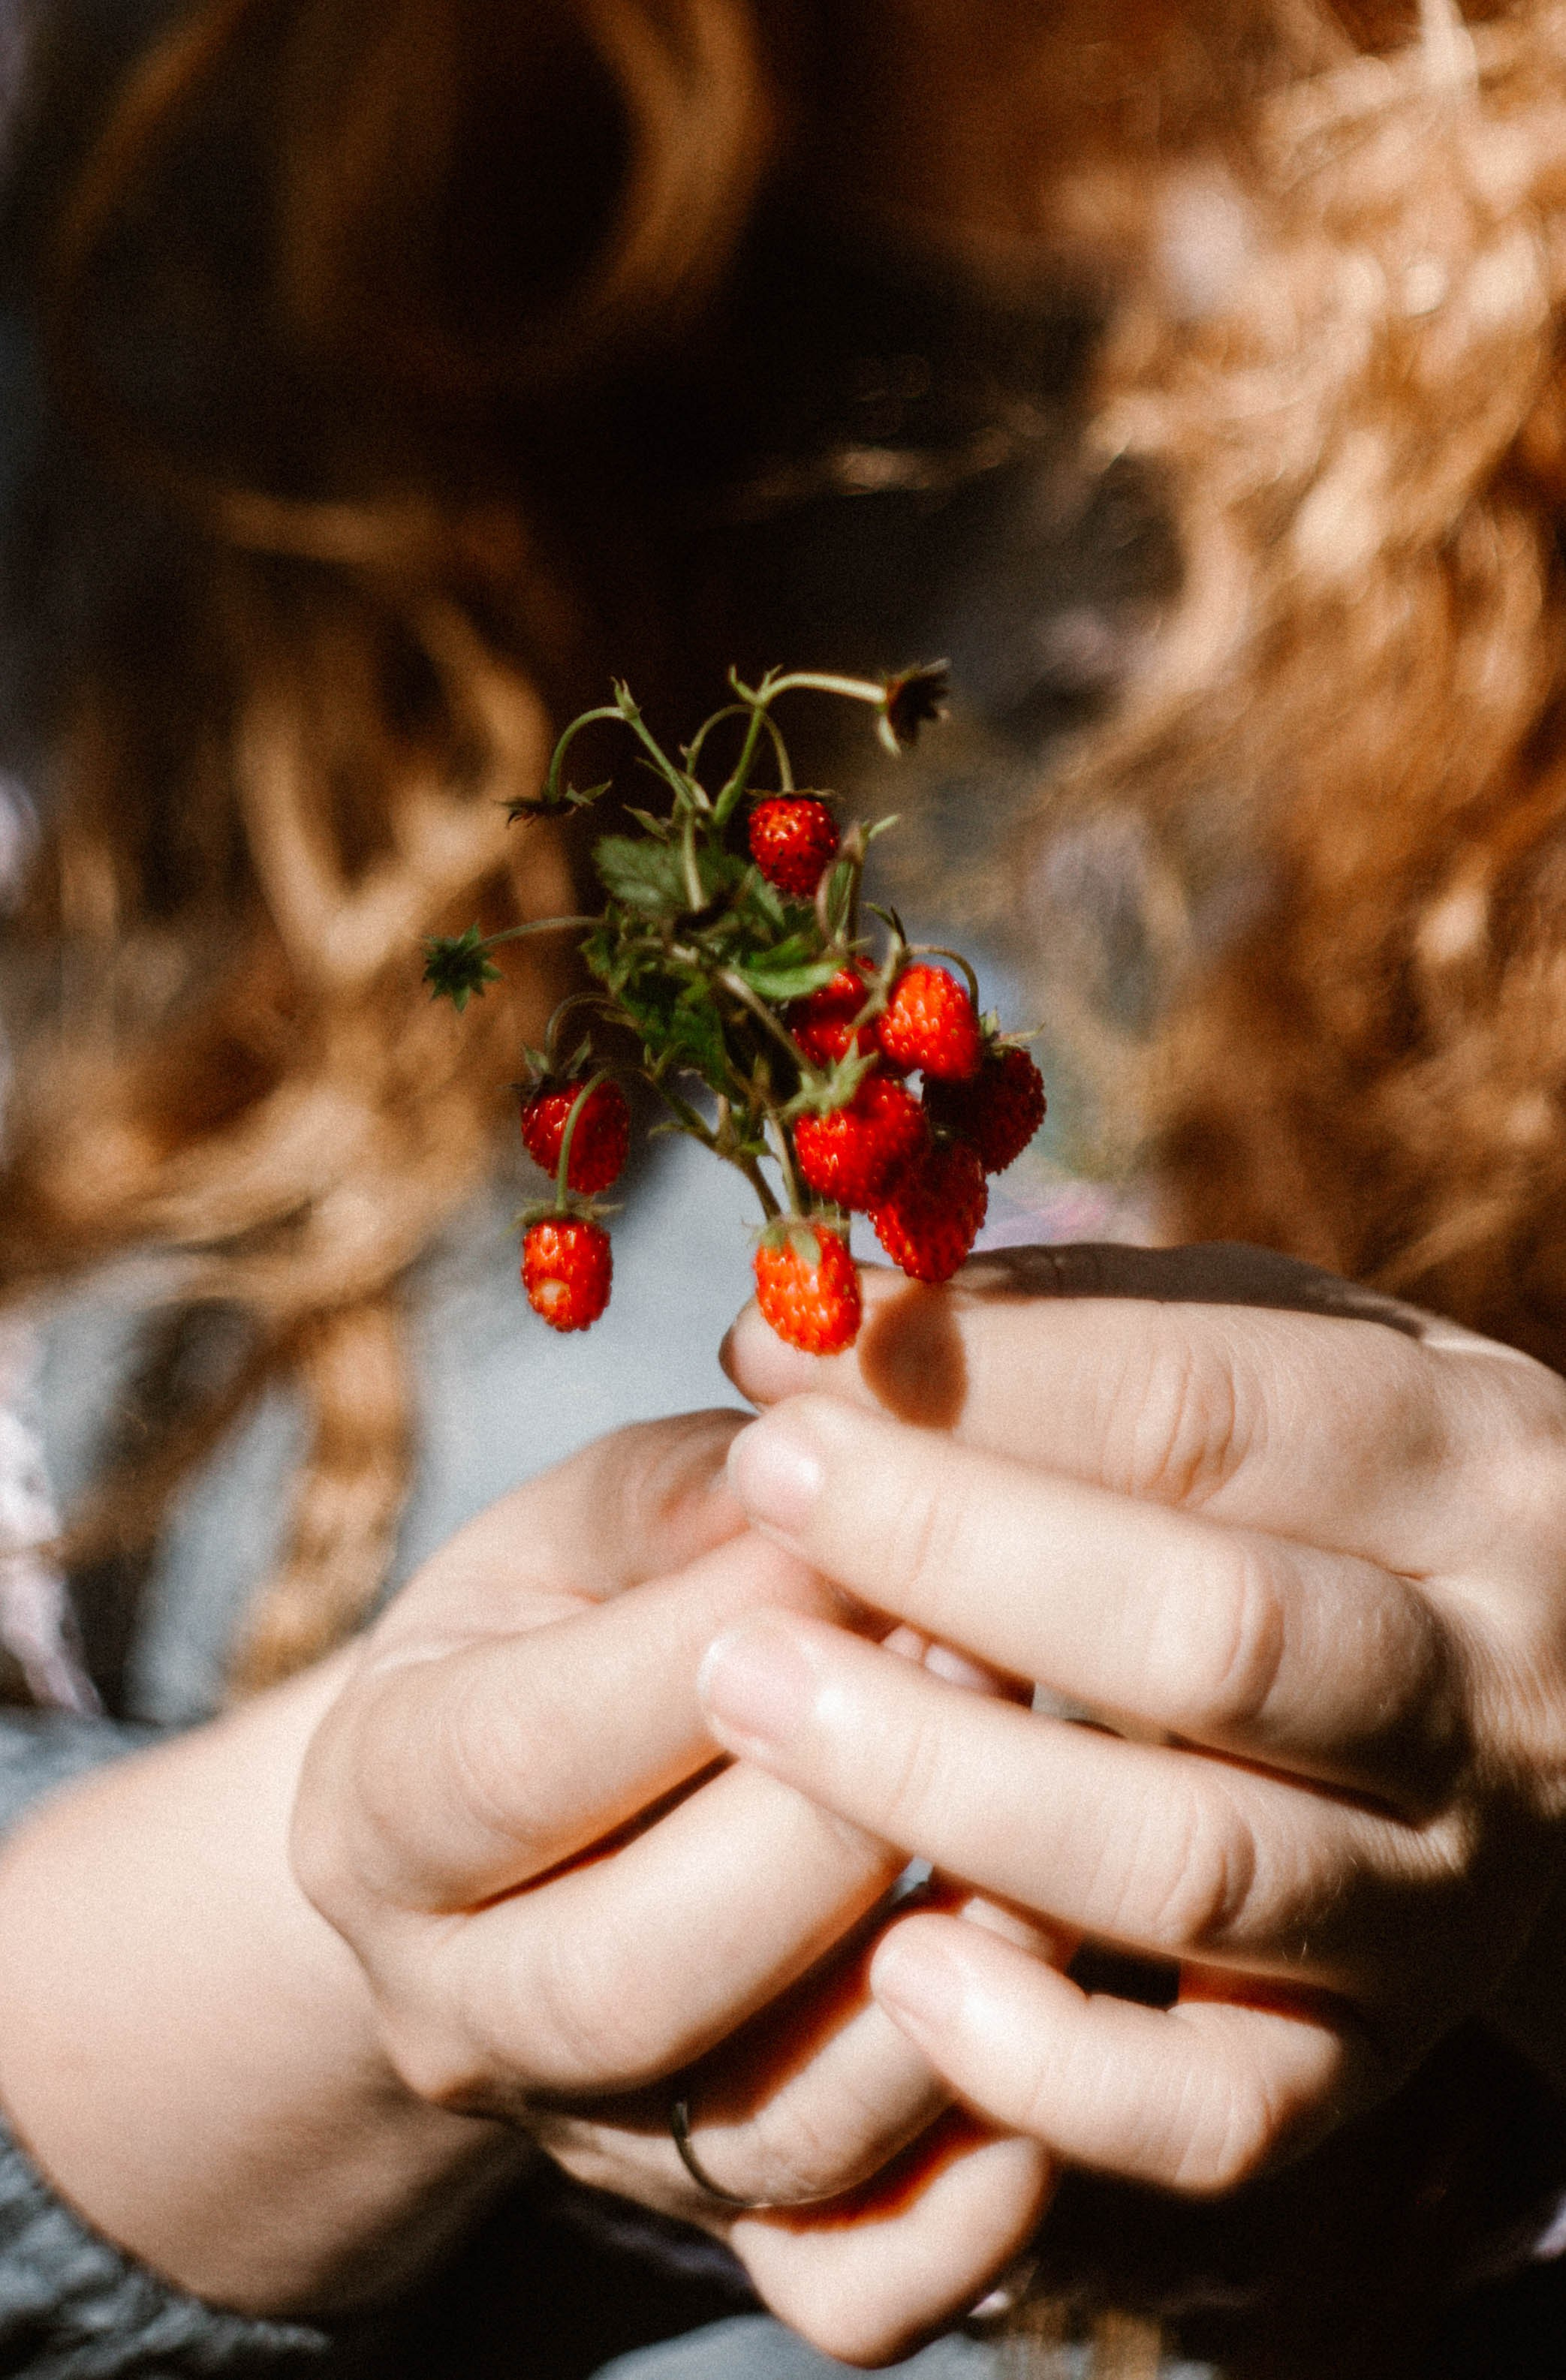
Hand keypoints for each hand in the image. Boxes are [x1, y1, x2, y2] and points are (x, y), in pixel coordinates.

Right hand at [295, 1408, 1050, 2358]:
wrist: (531, 1828)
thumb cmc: (576, 1620)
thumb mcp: (586, 1521)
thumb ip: (690, 1494)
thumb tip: (827, 1465)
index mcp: (380, 1805)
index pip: (527, 1752)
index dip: (716, 1641)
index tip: (874, 1541)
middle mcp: (459, 2006)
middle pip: (632, 1977)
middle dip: (832, 1820)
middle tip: (985, 1661)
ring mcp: (597, 2144)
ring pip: (765, 2134)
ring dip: (942, 1972)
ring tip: (1065, 1814)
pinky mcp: (725, 2231)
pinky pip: (853, 2284)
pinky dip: (976, 2194)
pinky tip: (1060, 2026)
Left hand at [703, 1243, 1565, 2199]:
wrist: (1548, 1708)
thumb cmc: (1326, 1490)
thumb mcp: (1260, 1358)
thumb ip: (1058, 1336)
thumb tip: (793, 1335)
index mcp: (1460, 1463)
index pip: (1210, 1409)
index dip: (983, 1386)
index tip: (785, 1370)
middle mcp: (1485, 1687)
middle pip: (1215, 1632)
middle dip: (956, 1555)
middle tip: (757, 1490)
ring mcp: (1440, 1894)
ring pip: (1196, 1865)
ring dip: (949, 1783)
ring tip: (752, 1693)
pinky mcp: (1372, 2059)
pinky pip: (1219, 2112)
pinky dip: (1049, 2064)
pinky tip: (894, 1971)